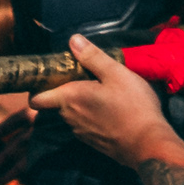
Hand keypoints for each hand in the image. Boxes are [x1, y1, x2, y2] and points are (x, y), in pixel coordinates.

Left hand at [27, 35, 178, 162]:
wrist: (148, 144)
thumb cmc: (133, 106)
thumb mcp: (116, 74)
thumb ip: (93, 57)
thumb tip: (73, 40)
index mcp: (69, 98)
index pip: (35, 99)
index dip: (37, 88)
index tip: (52, 76)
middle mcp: (69, 117)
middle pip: (55, 103)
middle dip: (65, 91)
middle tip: (85, 77)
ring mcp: (79, 132)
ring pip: (71, 114)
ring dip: (80, 104)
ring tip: (101, 92)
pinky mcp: (92, 142)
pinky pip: (84, 125)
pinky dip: (91, 116)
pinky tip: (110, 109)